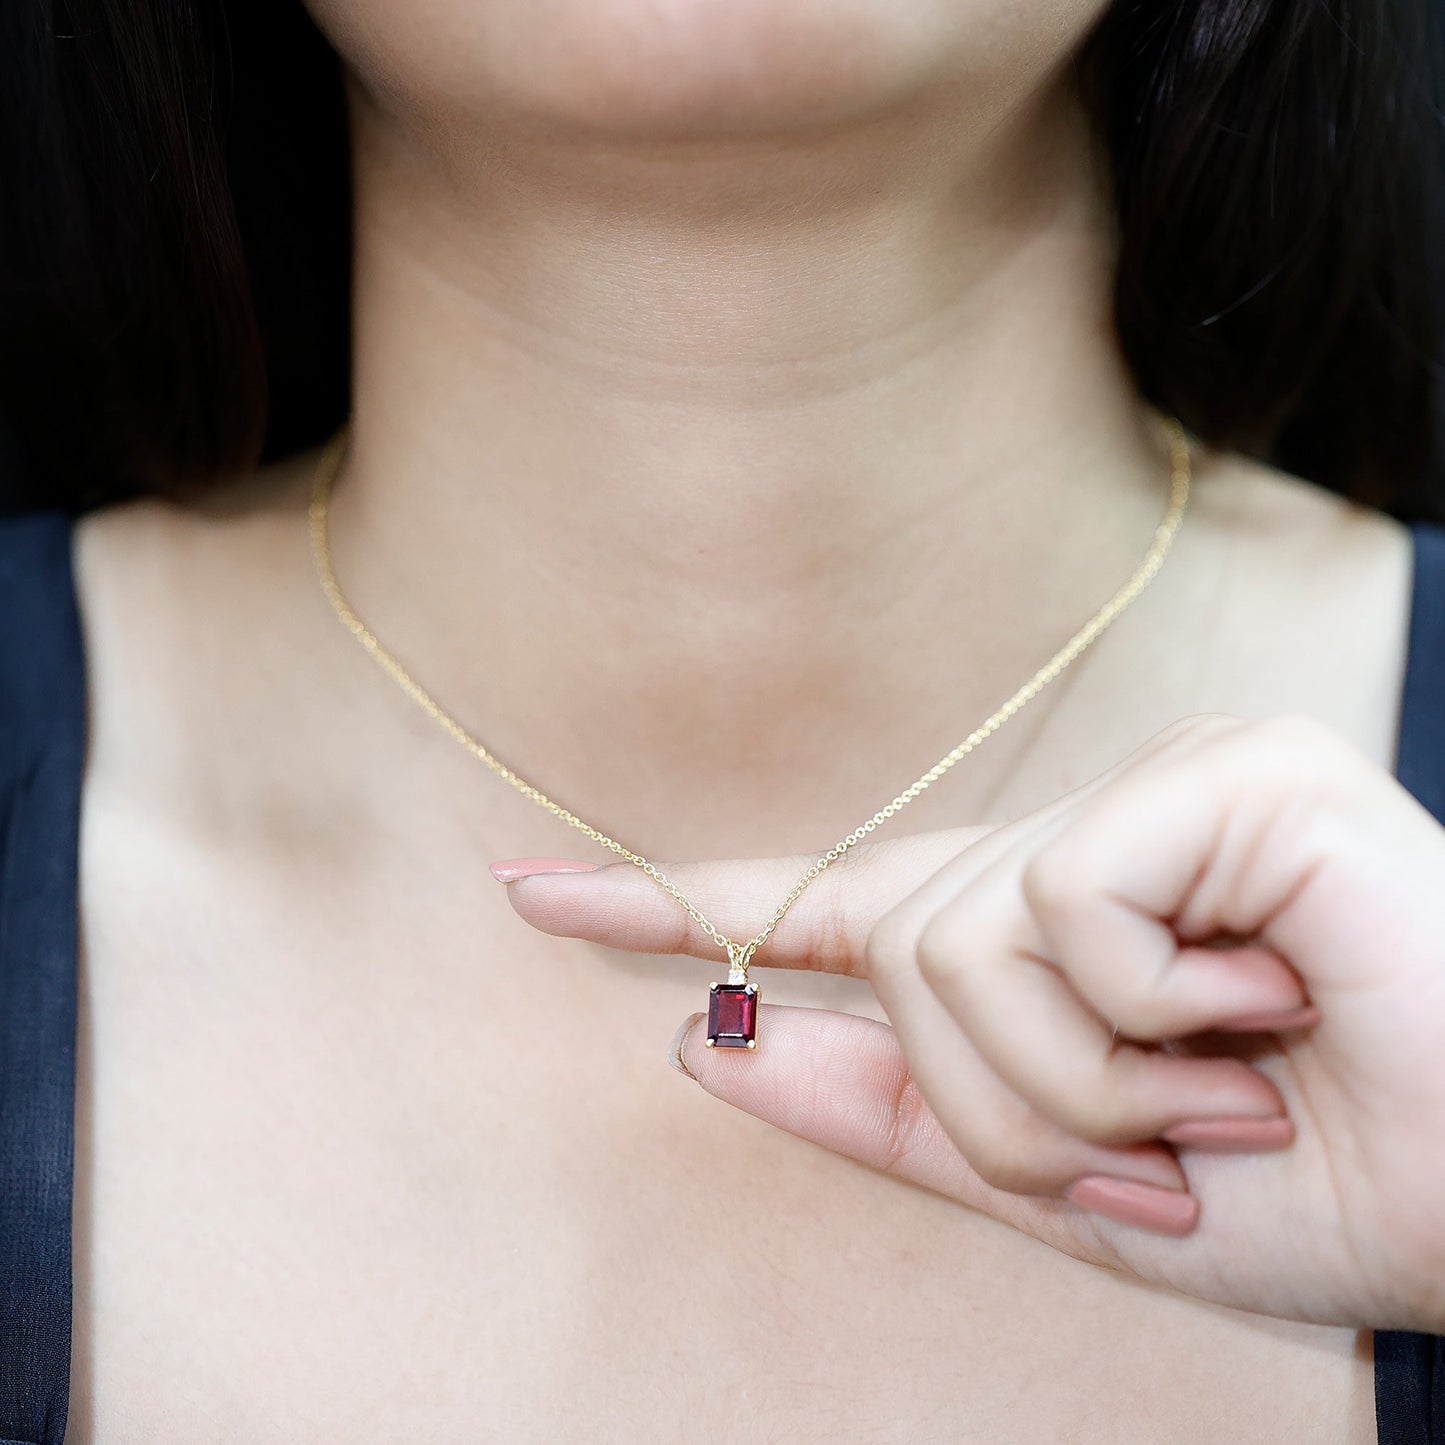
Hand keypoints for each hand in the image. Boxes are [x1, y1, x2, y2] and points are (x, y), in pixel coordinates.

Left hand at [492, 714, 1444, 1332]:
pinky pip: (1057, 915)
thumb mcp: (1061, 1190)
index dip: (668, 898)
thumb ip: (884, 1115)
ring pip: (953, 942)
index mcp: (1036, 937)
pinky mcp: (1222, 778)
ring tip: (1217, 1104)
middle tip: (1161, 1165)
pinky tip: (1260, 1015)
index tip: (526, 890)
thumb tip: (706, 1041)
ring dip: (1075, 1093)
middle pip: (886, 948)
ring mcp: (1147, 795)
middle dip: (1000, 1111)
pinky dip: (1140, 1024)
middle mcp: (1078, 843)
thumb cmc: (1311, 1195)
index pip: (818, 901)